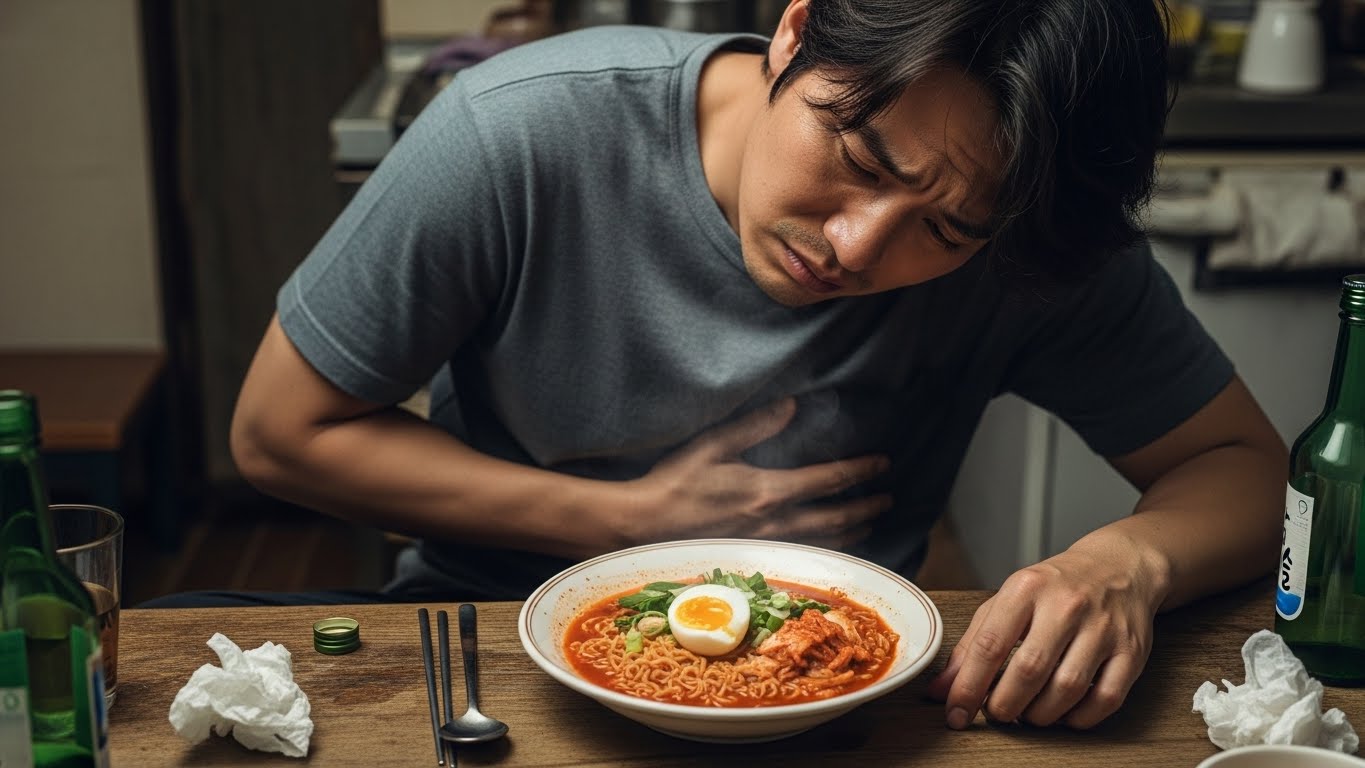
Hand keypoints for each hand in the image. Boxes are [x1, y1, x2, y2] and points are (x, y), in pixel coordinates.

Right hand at [623, 398, 891, 548]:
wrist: (644, 526)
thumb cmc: (675, 482)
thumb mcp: (713, 445)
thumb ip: (755, 426)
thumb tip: (791, 405)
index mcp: (767, 490)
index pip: (827, 480)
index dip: (858, 471)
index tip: (881, 463)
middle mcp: (774, 522)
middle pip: (834, 517)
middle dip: (864, 507)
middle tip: (887, 499)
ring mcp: (765, 545)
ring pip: (820, 541)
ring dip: (849, 531)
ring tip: (866, 524)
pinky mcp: (752, 558)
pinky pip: (800, 555)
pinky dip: (823, 551)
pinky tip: (829, 549)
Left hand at [925, 535, 1166, 728]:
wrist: (1118, 567)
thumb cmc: (1055, 588)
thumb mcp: (1007, 601)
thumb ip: (971, 645)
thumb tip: (940, 689)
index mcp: (1026, 588)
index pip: (990, 645)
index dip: (968, 686)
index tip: (955, 712)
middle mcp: (1066, 605)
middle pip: (1028, 671)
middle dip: (1004, 705)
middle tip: (996, 712)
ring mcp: (1103, 628)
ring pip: (1067, 689)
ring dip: (1039, 715)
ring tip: (1027, 713)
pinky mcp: (1132, 651)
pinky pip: (1105, 699)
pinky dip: (1079, 718)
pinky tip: (1064, 714)